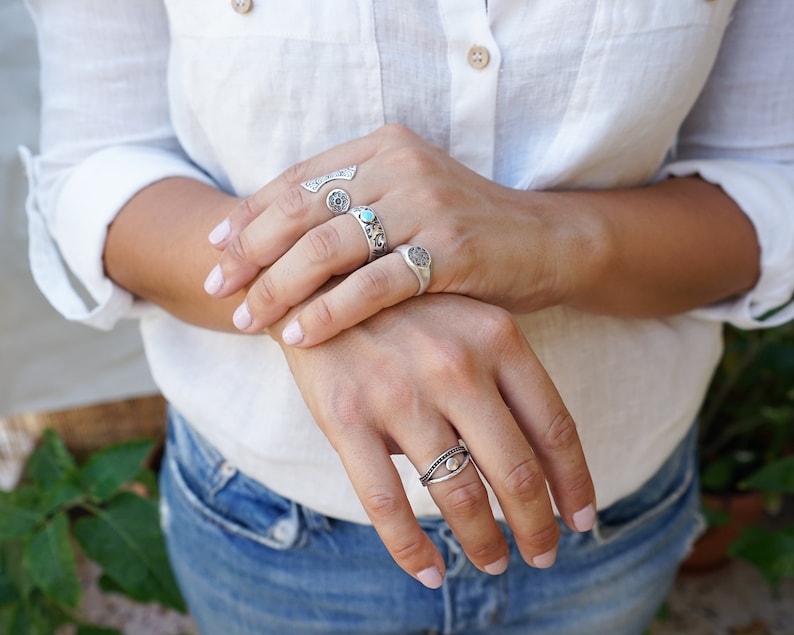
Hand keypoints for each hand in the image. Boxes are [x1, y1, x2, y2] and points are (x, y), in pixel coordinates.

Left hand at [204, 124, 572, 344]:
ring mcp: (425, 205)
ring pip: (330, 244)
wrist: (546, 242)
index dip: (251, 216)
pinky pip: (373, 283)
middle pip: (303, 209)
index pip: (300, 180)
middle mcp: (400, 166)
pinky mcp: (450, 248)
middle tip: (218, 289)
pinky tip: (299, 334)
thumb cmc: (465, 233)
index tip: (216, 250)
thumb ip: (353, 210)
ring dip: (280, 285)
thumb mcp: (406, 205)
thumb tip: (278, 245)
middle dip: (252, 252)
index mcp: (383, 148)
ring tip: (246, 318)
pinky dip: (330, 311)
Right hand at [276, 292, 595, 587]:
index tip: (581, 520)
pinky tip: (429, 572)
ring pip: (456, 493)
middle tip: (543, 554)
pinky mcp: (346, 417)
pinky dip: (411, 549)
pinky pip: (386, 502)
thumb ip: (501, 380)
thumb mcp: (465, 320)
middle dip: (536, 526)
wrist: (316, 276)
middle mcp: (455, 365)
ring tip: (493, 562)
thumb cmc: (405, 307)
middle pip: (515, 470)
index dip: (574, 485)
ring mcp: (399, 392)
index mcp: (496, 337)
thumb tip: (536, 464)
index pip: (555, 428)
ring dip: (483, 542)